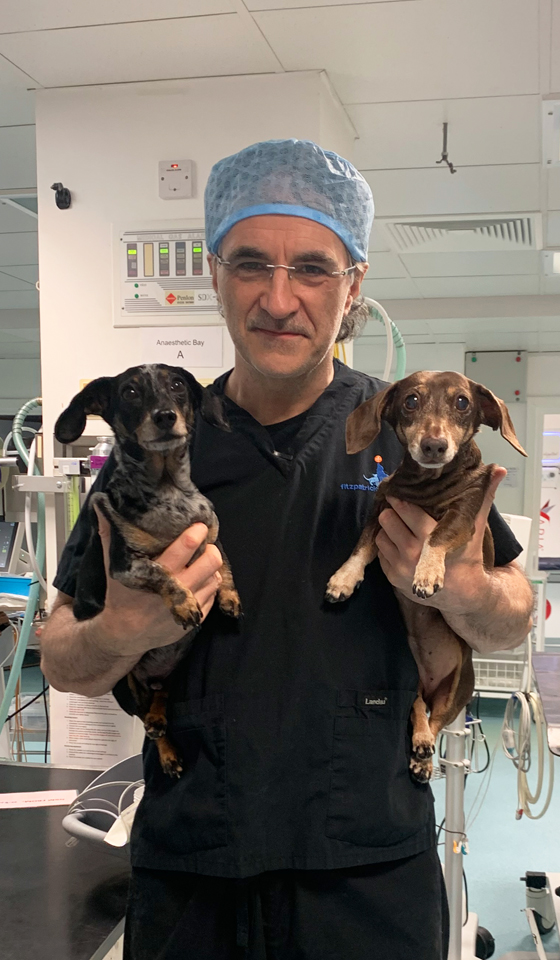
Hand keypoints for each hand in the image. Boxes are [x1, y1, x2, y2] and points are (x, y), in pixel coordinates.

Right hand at [93, 506, 222, 654]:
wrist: (123, 635)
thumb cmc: (120, 597)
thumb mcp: (113, 567)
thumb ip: (110, 536)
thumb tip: (102, 506)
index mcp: (158, 574)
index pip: (186, 547)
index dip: (197, 533)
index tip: (199, 526)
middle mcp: (177, 591)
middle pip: (210, 561)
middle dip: (210, 549)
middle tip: (205, 544)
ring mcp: (188, 606)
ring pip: (215, 578)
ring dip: (211, 567)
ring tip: (202, 560)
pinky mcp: (195, 618)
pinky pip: (213, 595)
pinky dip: (209, 585)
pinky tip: (198, 579)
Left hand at [375, 466, 505, 613]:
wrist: (464, 594)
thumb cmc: (468, 557)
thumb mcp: (475, 527)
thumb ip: (483, 498)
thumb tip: (499, 469)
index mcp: (431, 538)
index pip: (405, 510)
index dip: (402, 499)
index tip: (403, 493)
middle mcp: (412, 554)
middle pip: (388, 519)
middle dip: (394, 512)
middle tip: (401, 509)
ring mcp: (400, 567)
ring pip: (381, 534)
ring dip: (389, 529)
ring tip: (401, 525)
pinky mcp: (392, 578)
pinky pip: (380, 552)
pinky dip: (388, 544)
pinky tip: (400, 541)